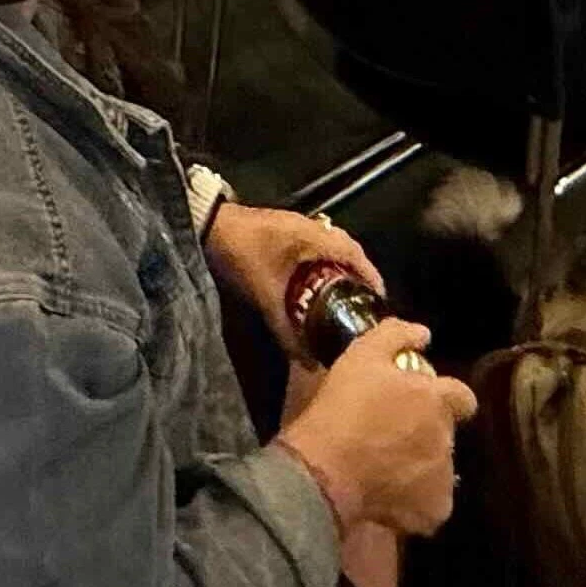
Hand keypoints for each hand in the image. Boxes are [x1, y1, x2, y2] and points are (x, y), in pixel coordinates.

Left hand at [206, 204, 386, 362]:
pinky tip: (315, 284)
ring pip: (329, 246)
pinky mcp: (282, 230)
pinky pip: (314, 246)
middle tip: (363, 300)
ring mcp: (294, 226)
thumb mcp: (265, 295)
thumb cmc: (240, 254)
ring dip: (339, 267)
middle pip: (346, 249)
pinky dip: (322, 264)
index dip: (370, 274)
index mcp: (313, 237)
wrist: (206, 227)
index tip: (379, 298)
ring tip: (344, 294)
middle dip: (357, 274)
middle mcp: (309, 227)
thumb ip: (286, 330)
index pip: (354, 253)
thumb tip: (306, 360)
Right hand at [279, 320, 475, 539]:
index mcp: (437, 400)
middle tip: (391, 434)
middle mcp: (447, 439)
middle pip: (445, 434)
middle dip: (425, 432)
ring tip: (384, 467)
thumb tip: (424, 333)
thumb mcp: (361, 355)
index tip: (424, 403)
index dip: (448, 399)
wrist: (325, 468)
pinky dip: (414, 501)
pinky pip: (430, 505)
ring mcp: (443, 479)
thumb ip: (396, 335)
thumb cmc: (343, 408)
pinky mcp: (433, 512)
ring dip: (420, 465)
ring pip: (437, 469)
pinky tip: (388, 494)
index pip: (464, 397)